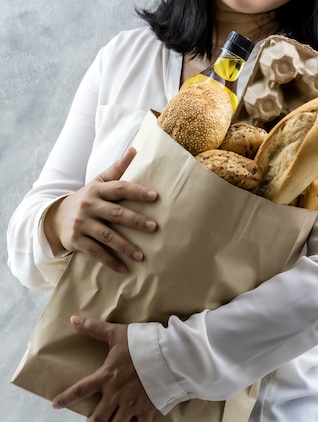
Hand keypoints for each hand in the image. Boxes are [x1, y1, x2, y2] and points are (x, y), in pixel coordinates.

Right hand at [44, 147, 157, 272]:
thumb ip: (117, 169)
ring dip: (125, 246)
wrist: (55, 218)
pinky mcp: (76, 240)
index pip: (119, 188)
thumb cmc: (86, 199)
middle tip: (154, 227)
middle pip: (115, 213)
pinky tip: (125, 269)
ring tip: (141, 256)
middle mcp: (89, 205)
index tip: (155, 196)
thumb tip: (135, 149)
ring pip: (107, 236)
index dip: (137, 191)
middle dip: (135, 220)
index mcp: (97, 190)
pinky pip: (96, 253)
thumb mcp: (98, 183)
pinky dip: (110, 262)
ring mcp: (82, 224)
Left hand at [51, 316, 155, 421]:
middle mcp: (116, 395)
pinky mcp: (148, 410)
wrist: (169, 356)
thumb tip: (73, 319)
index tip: (54, 405)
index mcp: (106, 377)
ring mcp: (132, 405)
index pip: (80, 390)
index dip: (65, 399)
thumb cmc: (142, 344)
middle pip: (97, 419)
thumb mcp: (116, 334)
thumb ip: (94, 329)